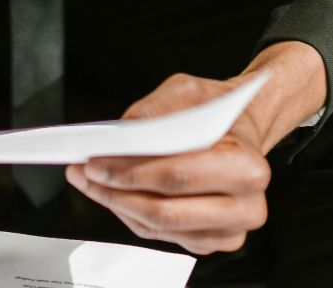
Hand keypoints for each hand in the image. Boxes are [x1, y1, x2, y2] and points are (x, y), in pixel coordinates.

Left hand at [65, 73, 273, 255]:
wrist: (242, 130)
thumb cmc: (218, 112)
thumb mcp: (188, 91)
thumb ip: (154, 111)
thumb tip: (120, 137)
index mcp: (247, 166)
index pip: (178, 176)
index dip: (130, 172)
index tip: (95, 161)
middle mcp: (246, 206)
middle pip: (165, 210)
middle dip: (116, 191)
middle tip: (85, 172)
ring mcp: (229, 230)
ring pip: (159, 227)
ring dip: (117, 205)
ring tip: (90, 181)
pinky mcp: (211, 241)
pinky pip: (161, 236)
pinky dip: (131, 214)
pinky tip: (114, 193)